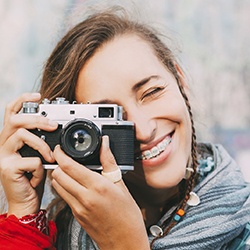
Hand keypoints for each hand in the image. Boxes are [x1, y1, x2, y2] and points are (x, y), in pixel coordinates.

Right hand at [0, 93, 57, 216]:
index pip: (11, 112)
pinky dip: (40, 167)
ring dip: (42, 145)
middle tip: (53, 126)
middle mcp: (3, 144)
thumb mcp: (37, 154)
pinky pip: (30, 159)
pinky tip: (39, 175)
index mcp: (11, 138)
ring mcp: (3, 156)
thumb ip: (40, 140)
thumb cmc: (33, 176)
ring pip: (22, 135)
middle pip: (16, 120)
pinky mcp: (7, 168)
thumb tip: (53, 126)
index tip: (38, 96)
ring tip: (51, 158)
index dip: (22, 100)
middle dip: (38, 119)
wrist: (26, 201)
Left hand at [52, 136, 149, 249]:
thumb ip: (109, 162)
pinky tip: (76, 185)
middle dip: (58, 163)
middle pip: (57, 175)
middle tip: (65, 158)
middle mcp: (84, 198)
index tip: (60, 148)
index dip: (60, 154)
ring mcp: (78, 208)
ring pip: (57, 186)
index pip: (69, 166)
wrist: (125, 242)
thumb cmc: (127, 215)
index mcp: (97, 187)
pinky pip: (64, 197)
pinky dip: (65, 187)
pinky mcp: (75, 216)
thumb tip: (105, 144)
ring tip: (69, 170)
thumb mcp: (121, 184)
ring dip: (59, 175)